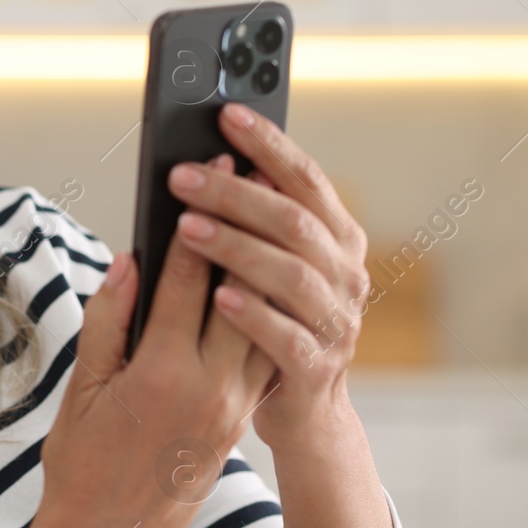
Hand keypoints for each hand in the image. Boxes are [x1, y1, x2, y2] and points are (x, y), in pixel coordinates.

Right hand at [34, 168, 272, 527]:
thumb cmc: (81, 462)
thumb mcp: (81, 389)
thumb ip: (107, 320)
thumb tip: (130, 259)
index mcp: (160, 373)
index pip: (188, 279)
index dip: (201, 220)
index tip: (213, 175)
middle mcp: (207, 387)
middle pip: (238, 289)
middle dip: (246, 229)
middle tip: (255, 176)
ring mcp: (231, 407)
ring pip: (260, 320)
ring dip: (266, 266)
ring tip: (269, 218)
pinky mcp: (241, 420)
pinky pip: (263, 357)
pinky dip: (267, 314)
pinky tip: (269, 281)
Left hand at [165, 102, 372, 454]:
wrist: (302, 413)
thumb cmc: (271, 324)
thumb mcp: (271, 269)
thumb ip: (257, 224)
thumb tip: (212, 162)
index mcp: (338, 240)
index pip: (306, 179)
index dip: (269, 144)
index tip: (226, 113)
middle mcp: (346, 275)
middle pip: (294, 222)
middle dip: (236, 193)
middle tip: (181, 177)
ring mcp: (336, 324)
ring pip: (292, 275)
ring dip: (237, 247)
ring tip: (186, 228)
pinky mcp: (316, 370)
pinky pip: (286, 338)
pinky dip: (251, 314)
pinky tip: (215, 297)